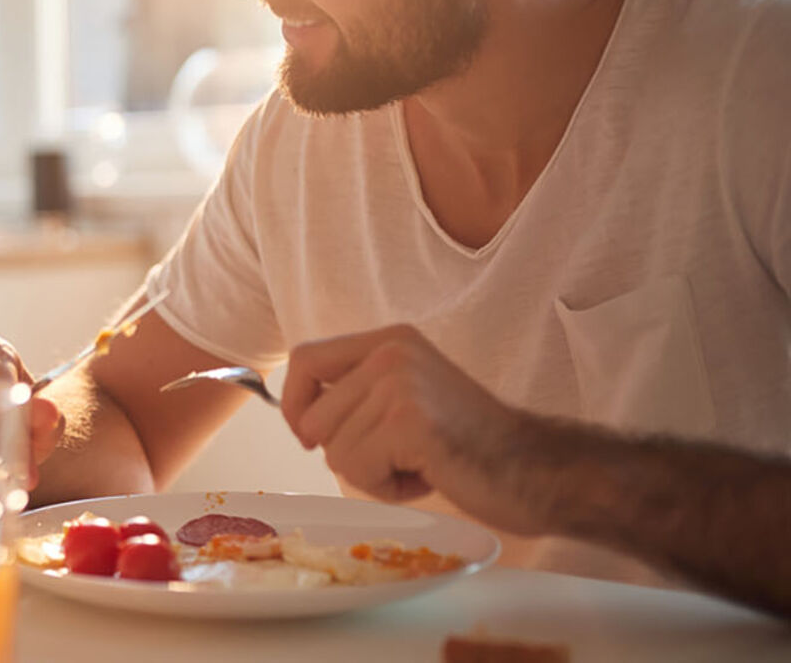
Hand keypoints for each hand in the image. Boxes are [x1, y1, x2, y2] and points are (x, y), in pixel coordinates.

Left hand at [282, 324, 543, 534]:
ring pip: (333, 450)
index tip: (309, 435)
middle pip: (312, 417)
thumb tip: (296, 414)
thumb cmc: (467, 443)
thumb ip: (357, 391)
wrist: (535, 469)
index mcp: (388, 340)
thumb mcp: (405, 394)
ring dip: (371, 473)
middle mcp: (391, 352)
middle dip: (344, 452)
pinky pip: (357, 469)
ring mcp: (400, 384)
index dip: (293, 404)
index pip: (304, 360)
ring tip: (420, 463)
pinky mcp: (408, 422)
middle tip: (398, 455)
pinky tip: (428, 475)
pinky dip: (387, 488)